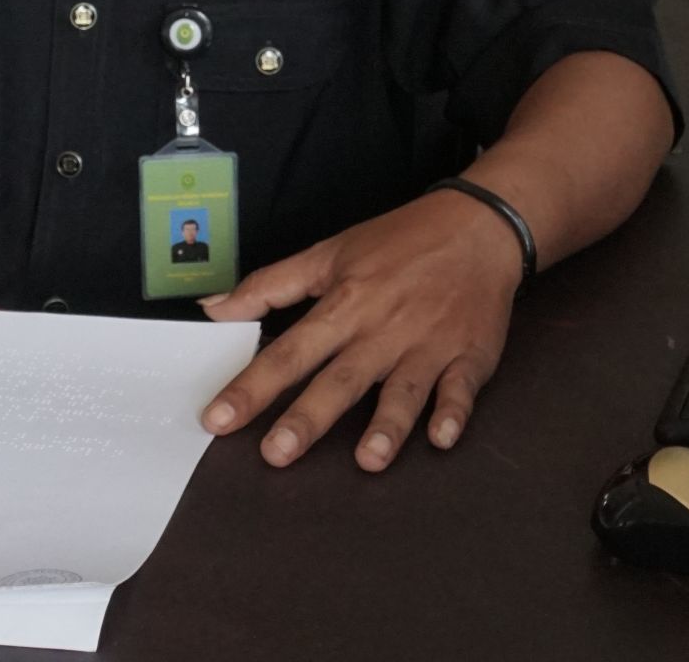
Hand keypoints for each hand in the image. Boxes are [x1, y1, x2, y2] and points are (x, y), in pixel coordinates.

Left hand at [197, 189, 520, 471]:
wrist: (478, 226)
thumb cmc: (397, 242)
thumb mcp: (328, 254)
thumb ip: (269, 286)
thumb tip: (211, 308)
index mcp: (344, 305)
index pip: (289, 352)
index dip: (252, 388)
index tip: (217, 420)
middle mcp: (382, 330)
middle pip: (341, 379)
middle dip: (309, 417)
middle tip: (276, 455)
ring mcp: (428, 345)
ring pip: (403, 390)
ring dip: (387, 425)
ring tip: (368, 461)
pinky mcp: (468, 355)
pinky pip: (461, 388)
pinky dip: (453, 412)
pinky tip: (440, 438)